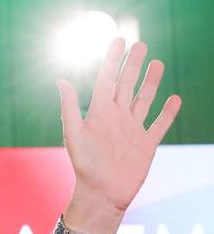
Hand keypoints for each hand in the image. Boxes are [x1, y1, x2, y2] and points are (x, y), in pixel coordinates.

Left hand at [57, 39, 180, 233]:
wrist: (102, 194)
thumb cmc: (84, 166)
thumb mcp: (74, 134)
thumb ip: (70, 107)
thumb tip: (60, 80)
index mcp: (99, 113)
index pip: (107, 79)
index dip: (112, 60)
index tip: (118, 40)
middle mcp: (116, 118)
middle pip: (127, 85)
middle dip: (133, 65)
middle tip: (140, 44)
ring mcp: (132, 130)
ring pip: (144, 99)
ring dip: (151, 82)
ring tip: (157, 63)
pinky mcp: (146, 143)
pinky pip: (159, 124)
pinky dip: (168, 112)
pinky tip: (174, 98)